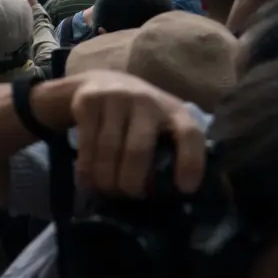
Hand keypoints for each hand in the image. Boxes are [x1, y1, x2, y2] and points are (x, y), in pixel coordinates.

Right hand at [66, 70, 206, 198]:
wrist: (104, 81)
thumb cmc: (142, 115)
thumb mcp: (164, 124)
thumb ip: (171, 150)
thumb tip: (174, 194)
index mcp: (175, 110)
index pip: (189, 134)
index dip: (190, 161)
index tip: (185, 189)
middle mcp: (147, 101)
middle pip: (138, 149)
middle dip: (132, 181)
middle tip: (130, 196)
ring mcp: (116, 98)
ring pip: (108, 149)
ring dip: (106, 178)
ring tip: (108, 192)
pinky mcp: (90, 100)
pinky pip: (86, 142)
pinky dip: (86, 169)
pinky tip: (88, 182)